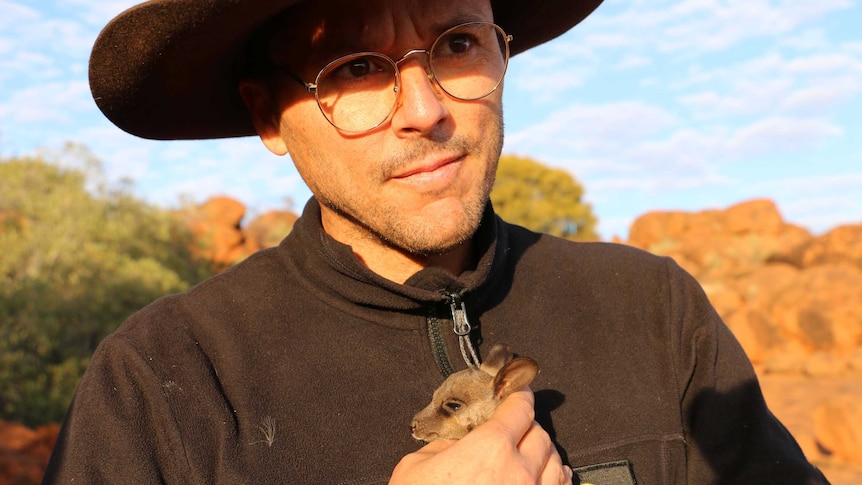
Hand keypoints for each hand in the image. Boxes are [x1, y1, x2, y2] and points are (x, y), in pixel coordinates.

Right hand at [390, 388, 571, 484]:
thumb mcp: (414, 470)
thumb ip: (440, 448)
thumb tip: (455, 445)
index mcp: (490, 448)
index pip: (518, 408)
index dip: (519, 394)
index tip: (518, 389)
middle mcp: (520, 471)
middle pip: (541, 434)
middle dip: (528, 426)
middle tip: (515, 426)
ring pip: (556, 463)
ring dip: (545, 453)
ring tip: (534, 451)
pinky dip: (557, 480)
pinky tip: (549, 478)